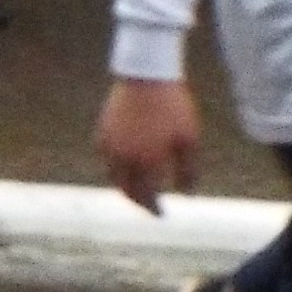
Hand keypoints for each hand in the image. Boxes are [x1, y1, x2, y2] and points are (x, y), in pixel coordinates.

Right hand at [98, 75, 204, 210]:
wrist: (147, 76)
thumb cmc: (173, 108)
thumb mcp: (189, 140)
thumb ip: (188, 171)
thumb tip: (187, 195)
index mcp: (146, 163)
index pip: (147, 196)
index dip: (154, 208)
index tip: (162, 214)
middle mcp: (124, 160)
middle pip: (127, 190)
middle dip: (137, 202)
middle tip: (147, 207)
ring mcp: (110, 146)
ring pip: (113, 176)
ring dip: (124, 187)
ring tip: (134, 189)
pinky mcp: (102, 132)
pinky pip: (105, 159)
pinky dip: (114, 168)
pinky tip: (123, 166)